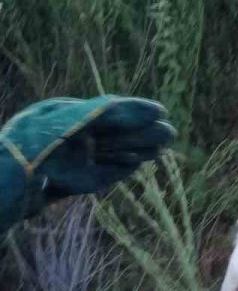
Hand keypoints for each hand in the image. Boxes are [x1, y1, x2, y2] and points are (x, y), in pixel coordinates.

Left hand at [0, 95, 175, 228]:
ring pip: (114, 153)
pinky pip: (105, 174)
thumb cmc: (37, 139)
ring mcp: (78, 160)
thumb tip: (136, 107)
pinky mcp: (78, 183)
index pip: (110, 110)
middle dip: (143, 132)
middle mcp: (76, 137)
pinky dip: (123, 168)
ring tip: (162, 148)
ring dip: (139, 149)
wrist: (13, 176)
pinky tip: (139, 163)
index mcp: (71, 116)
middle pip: (116, 132)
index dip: (136, 110)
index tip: (159, 111)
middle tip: (170, 133)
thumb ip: (105, 112)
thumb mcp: (71, 117)